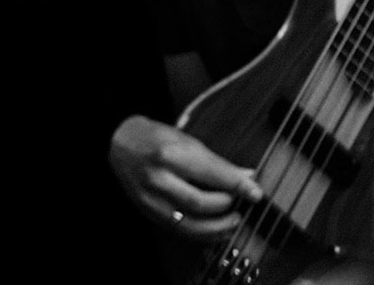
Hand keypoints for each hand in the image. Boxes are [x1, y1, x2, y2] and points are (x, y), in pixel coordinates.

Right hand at [108, 115, 261, 239]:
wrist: (117, 143)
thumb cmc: (153, 138)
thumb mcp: (185, 140)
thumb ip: (216, 161)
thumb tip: (247, 176)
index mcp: (168, 153)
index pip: (209, 174)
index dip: (237, 186)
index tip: (256, 193)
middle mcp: (157, 178)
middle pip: (201, 202)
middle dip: (227, 205)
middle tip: (241, 202)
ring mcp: (151, 198)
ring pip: (191, 223)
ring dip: (219, 227)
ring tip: (233, 220)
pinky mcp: (148, 211)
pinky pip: (181, 230)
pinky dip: (204, 234)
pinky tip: (216, 229)